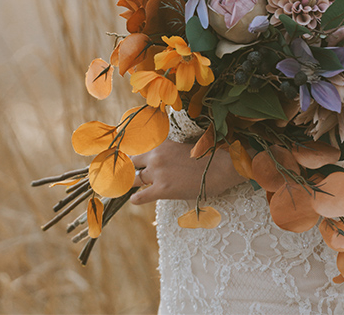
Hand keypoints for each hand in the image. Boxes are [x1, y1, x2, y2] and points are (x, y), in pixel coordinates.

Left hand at [129, 139, 244, 205]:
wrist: (220, 168)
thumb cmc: (204, 158)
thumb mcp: (179, 147)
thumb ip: (164, 151)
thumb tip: (154, 157)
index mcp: (159, 143)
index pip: (135, 147)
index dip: (130, 154)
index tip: (123, 158)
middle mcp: (155, 156)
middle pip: (131, 162)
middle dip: (128, 168)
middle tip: (124, 174)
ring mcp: (158, 172)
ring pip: (133, 178)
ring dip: (130, 183)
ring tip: (125, 187)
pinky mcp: (162, 189)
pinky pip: (140, 196)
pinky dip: (136, 199)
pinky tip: (134, 200)